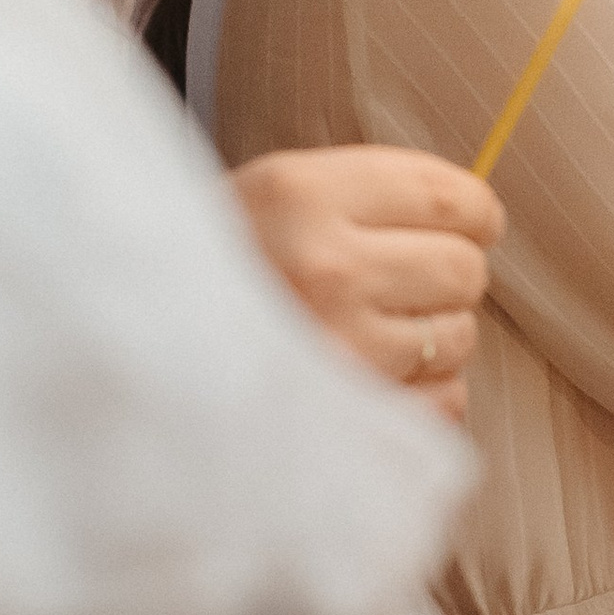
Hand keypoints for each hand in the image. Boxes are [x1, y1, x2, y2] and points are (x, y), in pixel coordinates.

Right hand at [230, 143, 501, 412]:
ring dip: (431, 337)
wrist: (131, 339)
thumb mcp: (273, 196)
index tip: (471, 223)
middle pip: (464, 270)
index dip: (475, 213)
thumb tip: (481, 216)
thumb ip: (370, 194)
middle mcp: (325, 268)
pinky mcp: (347, 420)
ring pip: (458, 337)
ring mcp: (338, 350)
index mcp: (303, 194)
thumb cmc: (219, 267)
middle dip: (447, 276)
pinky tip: (371, 379)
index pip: (452, 198)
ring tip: (369, 333)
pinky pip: (444, 402)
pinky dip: (422, 395)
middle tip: (401, 283)